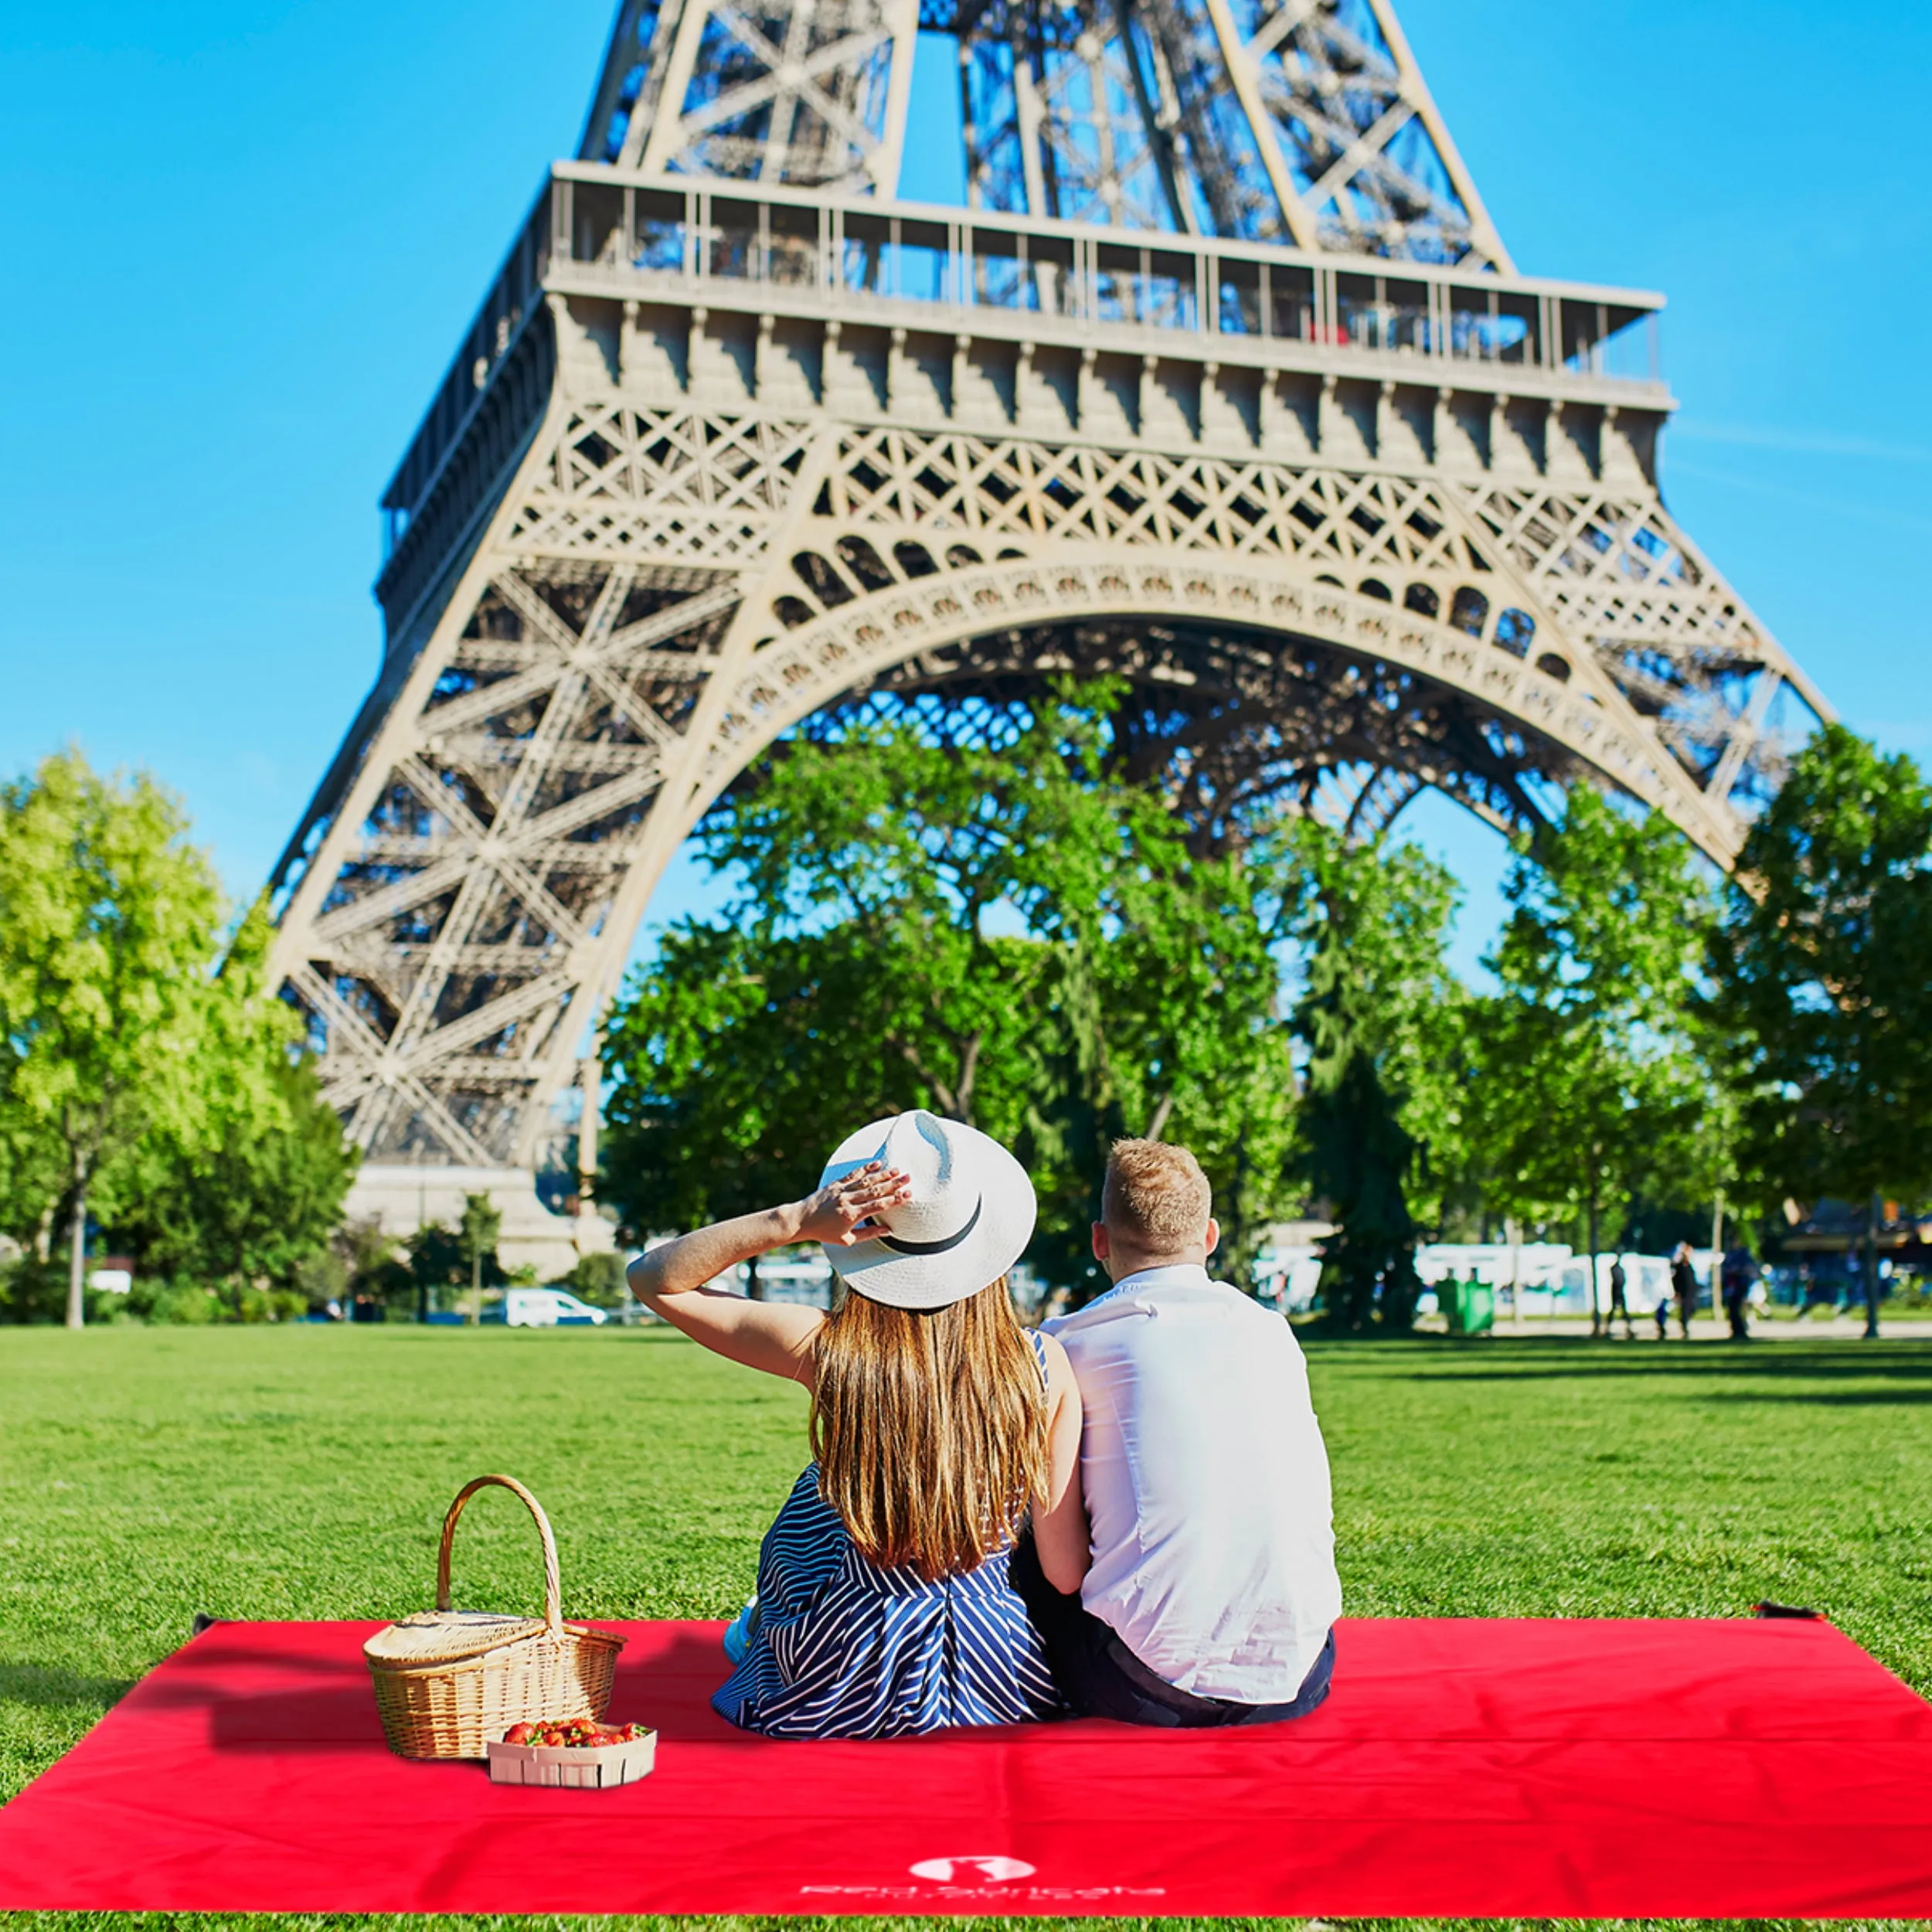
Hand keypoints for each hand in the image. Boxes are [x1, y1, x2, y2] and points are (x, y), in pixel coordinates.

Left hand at [793, 1162, 910, 1247]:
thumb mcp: (847, 1240)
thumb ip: (868, 1234)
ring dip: (883, 1175)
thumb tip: (888, 1231)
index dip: (895, 1200)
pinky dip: (866, 1169)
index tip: (908, 1195)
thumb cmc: (824, 1233)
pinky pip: (853, 1174)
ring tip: (898, 1171)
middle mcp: (848, 1200)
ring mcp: (841, 1190)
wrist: (802, 1220)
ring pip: (866, 1181)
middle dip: (893, 1184)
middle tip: (908, 1178)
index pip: (878, 1206)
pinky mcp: (836, 1184)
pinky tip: (878, 1164)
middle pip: (875, 1191)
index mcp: (851, 1215)